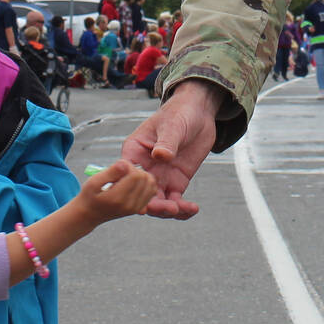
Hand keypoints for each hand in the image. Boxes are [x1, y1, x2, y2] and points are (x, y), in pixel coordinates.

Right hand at [73, 159, 157, 222]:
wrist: (90, 214)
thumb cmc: (90, 195)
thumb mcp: (93, 182)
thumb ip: (110, 172)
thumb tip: (126, 164)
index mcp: (117, 198)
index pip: (136, 175)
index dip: (129, 166)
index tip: (118, 167)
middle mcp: (129, 205)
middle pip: (145, 179)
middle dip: (135, 170)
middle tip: (122, 172)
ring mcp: (136, 208)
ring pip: (151, 184)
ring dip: (142, 176)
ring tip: (128, 177)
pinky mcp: (139, 209)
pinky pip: (151, 191)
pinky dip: (145, 183)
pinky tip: (133, 183)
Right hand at [120, 81, 220, 219]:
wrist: (197, 114)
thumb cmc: (178, 114)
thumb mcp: (172, 125)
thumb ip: (166, 142)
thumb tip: (160, 155)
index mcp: (134, 152)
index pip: (126, 174)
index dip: (130, 189)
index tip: (141, 200)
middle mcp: (144, 168)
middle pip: (141, 193)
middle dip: (152, 204)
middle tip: (168, 208)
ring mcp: (160, 177)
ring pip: (157, 202)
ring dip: (166, 210)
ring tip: (179, 209)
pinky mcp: (176, 182)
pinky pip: (175, 201)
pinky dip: (182, 209)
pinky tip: (192, 209)